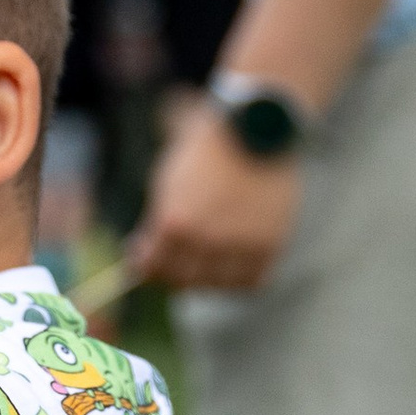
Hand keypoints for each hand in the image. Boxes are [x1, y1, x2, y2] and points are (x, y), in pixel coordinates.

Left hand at [129, 104, 301, 290]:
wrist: (253, 128)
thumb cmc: (203, 153)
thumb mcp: (166, 185)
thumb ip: (155, 226)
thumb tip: (143, 260)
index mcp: (175, 223)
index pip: (153, 268)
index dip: (146, 267)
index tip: (146, 260)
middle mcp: (208, 240)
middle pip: (183, 281)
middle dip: (173, 273)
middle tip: (174, 262)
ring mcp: (241, 245)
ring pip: (216, 286)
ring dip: (206, 279)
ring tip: (204, 260)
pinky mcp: (271, 244)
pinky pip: (250, 282)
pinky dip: (237, 280)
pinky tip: (229, 265)